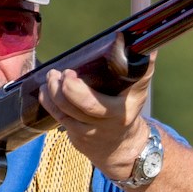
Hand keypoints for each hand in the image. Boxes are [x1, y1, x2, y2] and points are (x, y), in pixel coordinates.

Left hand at [38, 64, 155, 181]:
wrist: (121, 147)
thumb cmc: (126, 109)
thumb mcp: (137, 92)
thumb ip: (141, 70)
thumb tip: (146, 44)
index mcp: (125, 107)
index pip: (122, 91)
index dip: (103, 79)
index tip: (77, 71)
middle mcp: (109, 120)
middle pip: (88, 104)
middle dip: (71, 87)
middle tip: (65, 72)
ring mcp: (91, 131)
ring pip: (68, 111)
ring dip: (55, 91)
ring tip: (52, 75)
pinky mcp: (76, 137)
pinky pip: (59, 118)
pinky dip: (50, 102)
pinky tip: (46, 89)